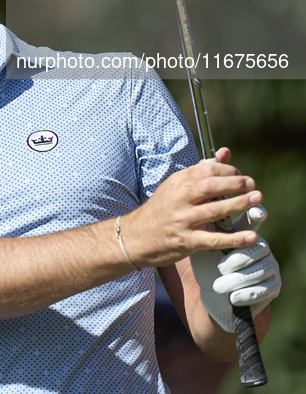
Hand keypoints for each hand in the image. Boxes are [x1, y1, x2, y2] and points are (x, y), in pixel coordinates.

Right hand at [123, 148, 263, 268]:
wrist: (136, 236)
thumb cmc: (161, 209)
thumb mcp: (176, 186)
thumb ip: (201, 170)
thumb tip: (225, 152)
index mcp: (178, 182)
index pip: (205, 170)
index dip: (227, 171)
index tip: (240, 175)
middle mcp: (179, 199)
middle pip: (210, 186)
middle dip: (234, 183)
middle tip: (252, 184)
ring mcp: (183, 220)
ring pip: (214, 210)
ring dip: (238, 204)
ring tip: (256, 200)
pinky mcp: (186, 241)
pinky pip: (213, 239)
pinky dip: (234, 238)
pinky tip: (250, 236)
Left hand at [191, 205, 280, 332]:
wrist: (216, 295)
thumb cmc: (208, 263)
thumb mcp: (204, 244)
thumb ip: (205, 226)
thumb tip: (199, 202)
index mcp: (245, 232)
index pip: (252, 219)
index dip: (256, 213)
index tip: (255, 211)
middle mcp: (261, 246)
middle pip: (257, 247)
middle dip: (237, 259)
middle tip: (221, 268)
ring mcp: (270, 265)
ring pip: (258, 270)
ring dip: (236, 279)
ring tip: (218, 286)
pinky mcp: (274, 286)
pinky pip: (263, 289)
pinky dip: (245, 294)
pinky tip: (233, 298)